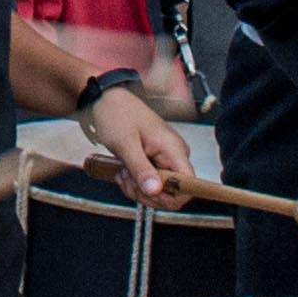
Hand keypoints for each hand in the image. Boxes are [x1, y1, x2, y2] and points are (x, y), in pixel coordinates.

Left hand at [84, 80, 200, 209]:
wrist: (107, 101)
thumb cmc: (117, 114)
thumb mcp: (125, 144)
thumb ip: (141, 169)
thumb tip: (155, 190)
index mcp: (174, 149)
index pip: (189, 184)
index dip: (170, 195)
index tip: (147, 189)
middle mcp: (175, 155)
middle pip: (172, 193)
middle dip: (146, 192)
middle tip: (127, 178)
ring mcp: (166, 160)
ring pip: (158, 191)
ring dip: (137, 188)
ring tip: (123, 171)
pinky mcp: (156, 162)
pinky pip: (150, 183)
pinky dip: (135, 183)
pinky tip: (124, 171)